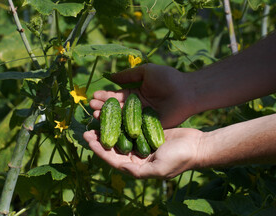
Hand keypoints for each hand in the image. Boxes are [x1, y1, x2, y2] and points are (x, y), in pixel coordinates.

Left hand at [83, 128, 202, 178]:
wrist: (197, 146)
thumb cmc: (180, 158)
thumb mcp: (159, 168)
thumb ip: (138, 171)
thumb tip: (119, 167)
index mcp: (137, 166)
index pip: (113, 159)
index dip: (99, 150)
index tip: (88, 140)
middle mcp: (136, 156)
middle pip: (113, 147)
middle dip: (99, 138)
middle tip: (87, 128)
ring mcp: (141, 143)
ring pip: (120, 136)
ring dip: (108, 128)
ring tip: (97, 119)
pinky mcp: (147, 132)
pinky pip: (130, 126)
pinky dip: (121, 121)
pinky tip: (113, 113)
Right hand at [91, 63, 193, 127]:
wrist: (186, 92)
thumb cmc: (168, 78)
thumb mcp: (146, 72)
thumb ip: (128, 75)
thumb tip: (111, 77)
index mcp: (135, 93)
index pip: (116, 96)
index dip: (105, 96)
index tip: (94, 96)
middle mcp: (136, 107)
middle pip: (116, 108)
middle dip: (103, 107)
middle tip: (92, 106)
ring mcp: (141, 118)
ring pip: (122, 119)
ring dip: (109, 117)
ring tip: (96, 114)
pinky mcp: (148, 128)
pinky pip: (133, 128)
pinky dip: (121, 128)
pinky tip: (110, 127)